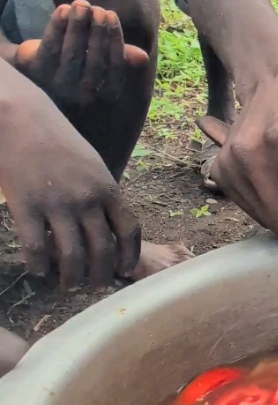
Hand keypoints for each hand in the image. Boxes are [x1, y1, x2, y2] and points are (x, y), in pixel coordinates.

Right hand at [0, 76, 139, 287]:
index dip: (128, 256)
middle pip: (102, 250)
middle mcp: (87, 199)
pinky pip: (36, 247)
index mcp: (107, 188)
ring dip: (71, 278)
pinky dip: (38, 265)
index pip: (129, 230)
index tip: (124, 271)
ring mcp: (57, 204)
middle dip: (100, 275)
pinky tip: (38, 270)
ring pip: (72, 256)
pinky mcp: (26, 206)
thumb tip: (105, 227)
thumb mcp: (91, 165)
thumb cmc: (57, 140)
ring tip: (68, 285)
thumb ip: (100, 195)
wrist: (21, 118)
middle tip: (93, 286)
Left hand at [13, 0, 148, 108]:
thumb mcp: (102, 58)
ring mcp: (57, 85)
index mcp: (103, 93)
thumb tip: (143, 57)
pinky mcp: (37, 71)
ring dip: (78, 27)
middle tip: (99, 10)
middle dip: (97, 33)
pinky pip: (49, 47)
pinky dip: (57, 27)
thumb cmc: (81, 59)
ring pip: (71, 54)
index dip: (115, 41)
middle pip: (94, 62)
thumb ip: (122, 56)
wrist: (41, 64)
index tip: (113, 16)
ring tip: (82, 4)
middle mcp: (81, 94)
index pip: (115, 68)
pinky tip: (64, 9)